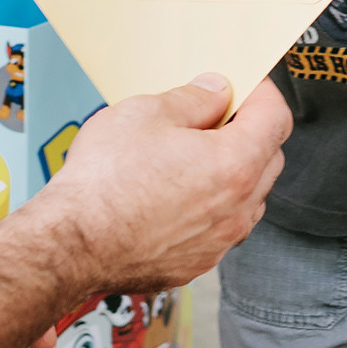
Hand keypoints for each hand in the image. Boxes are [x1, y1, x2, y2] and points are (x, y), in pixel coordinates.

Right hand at [27, 75, 290, 293]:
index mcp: (235, 165)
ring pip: (246, 198)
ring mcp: (218, 242)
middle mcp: (237, 210)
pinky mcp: (195, 264)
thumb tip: (216, 92)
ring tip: (190, 155)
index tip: (245, 84)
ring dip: (233, 173)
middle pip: (268, 159)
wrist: (70, 244)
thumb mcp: (146, 112)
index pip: (276, 118)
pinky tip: (175, 193)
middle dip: (250, 131)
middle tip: (215, 113)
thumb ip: (193, 99)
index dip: (262, 93)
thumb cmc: (104, 181)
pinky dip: (210, 207)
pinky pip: (219, 228)